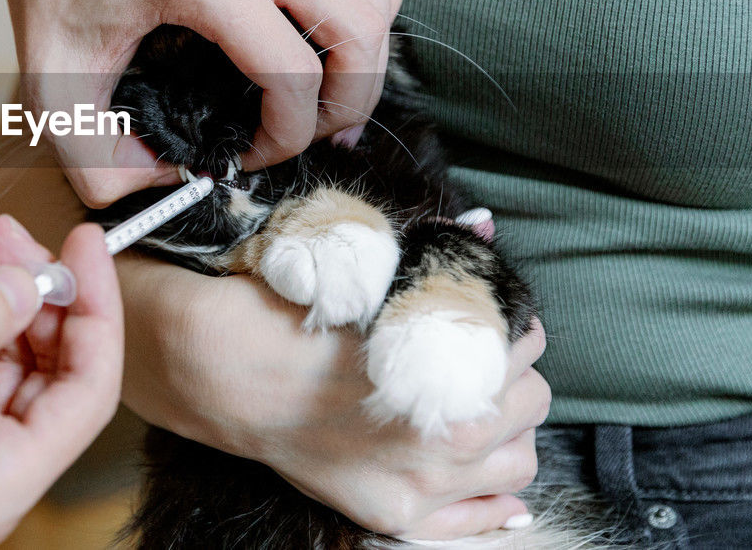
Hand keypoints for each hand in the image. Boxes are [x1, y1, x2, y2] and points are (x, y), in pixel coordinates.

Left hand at [0, 0, 401, 206]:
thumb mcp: (53, 86)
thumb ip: (96, 160)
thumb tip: (168, 188)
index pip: (292, 72)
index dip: (287, 135)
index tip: (248, 152)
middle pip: (357, 31)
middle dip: (347, 105)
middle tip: (312, 137)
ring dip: (367, 61)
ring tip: (330, 100)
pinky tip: (339, 34)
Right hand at [118, 257, 548, 539]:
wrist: (219, 369)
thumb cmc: (288, 310)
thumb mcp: (365, 271)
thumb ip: (433, 264)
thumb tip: (483, 232)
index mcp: (448, 366)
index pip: (522, 341)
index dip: (503, 318)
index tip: (482, 309)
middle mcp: (448, 434)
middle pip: (532, 398)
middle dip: (509, 370)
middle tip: (475, 352)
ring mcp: (421, 484)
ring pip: (519, 460)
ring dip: (506, 427)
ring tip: (472, 402)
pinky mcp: (394, 514)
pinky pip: (479, 519)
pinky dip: (493, 494)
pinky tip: (481, 467)